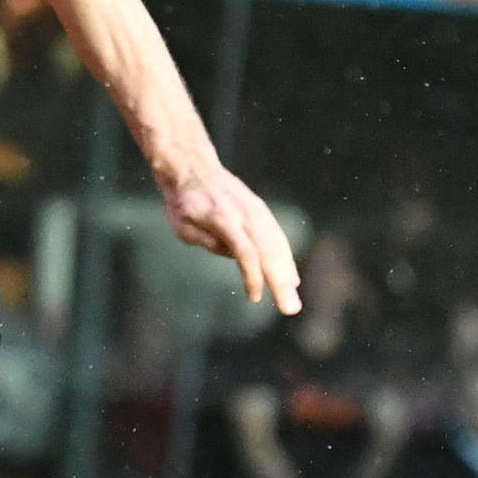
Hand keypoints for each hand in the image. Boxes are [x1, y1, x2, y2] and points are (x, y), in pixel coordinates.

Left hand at [158, 160, 301, 313]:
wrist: (194, 169)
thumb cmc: (184, 203)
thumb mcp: (184, 226)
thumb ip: (208, 242)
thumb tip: (235, 257)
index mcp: (224, 219)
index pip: (246, 253)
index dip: (253, 277)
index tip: (255, 298)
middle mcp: (245, 214)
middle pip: (269, 253)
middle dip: (281, 283)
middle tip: (291, 308)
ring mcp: (256, 210)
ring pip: (278, 245)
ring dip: (288, 273)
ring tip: (293, 297)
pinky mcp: (261, 209)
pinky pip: (277, 237)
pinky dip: (285, 257)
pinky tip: (290, 276)